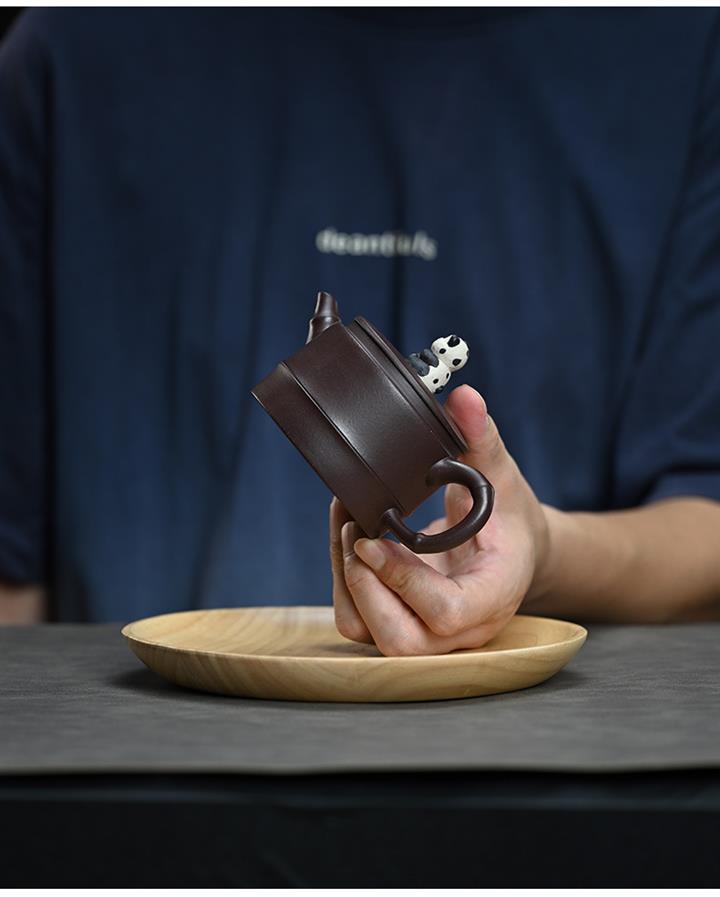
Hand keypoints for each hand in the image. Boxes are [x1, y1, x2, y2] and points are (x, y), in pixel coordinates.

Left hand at [329, 385, 550, 655]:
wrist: (512, 552)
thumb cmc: (509, 518)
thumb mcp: (502, 476)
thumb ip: (481, 440)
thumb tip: (463, 398)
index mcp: (492, 596)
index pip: (445, 610)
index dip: (403, 578)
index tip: (374, 535)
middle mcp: (459, 629)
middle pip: (398, 640)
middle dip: (364, 582)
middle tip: (356, 529)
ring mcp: (429, 634)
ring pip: (368, 634)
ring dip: (346, 578)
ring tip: (348, 523)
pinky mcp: (401, 624)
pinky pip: (359, 620)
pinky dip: (345, 578)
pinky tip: (350, 534)